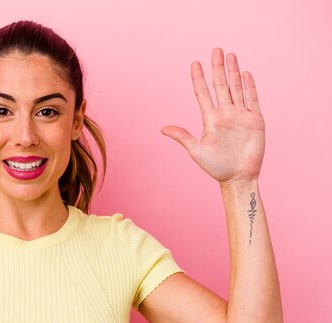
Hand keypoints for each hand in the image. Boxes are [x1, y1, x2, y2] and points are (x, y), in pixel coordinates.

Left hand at [161, 48, 264, 183]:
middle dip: (218, 68)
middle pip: (220, 85)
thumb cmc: (216, 167)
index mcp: (210, 119)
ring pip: (236, 88)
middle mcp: (225, 114)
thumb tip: (162, 129)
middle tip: (216, 50)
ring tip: (231, 55)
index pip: (202, 93)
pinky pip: (252, 99)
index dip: (198, 78)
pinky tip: (245, 73)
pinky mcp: (255, 120)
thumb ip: (182, 136)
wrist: (238, 178)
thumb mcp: (196, 150)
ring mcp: (240, 116)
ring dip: (233, 72)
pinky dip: (249, 86)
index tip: (194, 63)